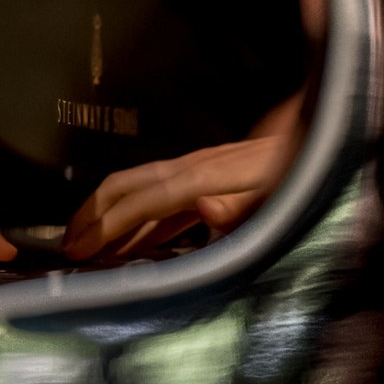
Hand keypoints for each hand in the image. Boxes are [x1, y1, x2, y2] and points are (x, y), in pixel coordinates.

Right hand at [62, 133, 295, 260]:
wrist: (319, 133)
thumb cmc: (302, 174)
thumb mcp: (281, 195)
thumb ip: (243, 207)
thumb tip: (202, 208)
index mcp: (202, 178)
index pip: (143, 202)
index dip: (107, 226)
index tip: (79, 250)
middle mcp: (189, 169)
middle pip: (125, 186)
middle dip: (90, 214)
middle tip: (65, 247)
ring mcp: (193, 170)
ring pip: (135, 189)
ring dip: (105, 213)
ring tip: (83, 242)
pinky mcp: (202, 176)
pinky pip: (155, 197)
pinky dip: (132, 216)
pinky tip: (127, 238)